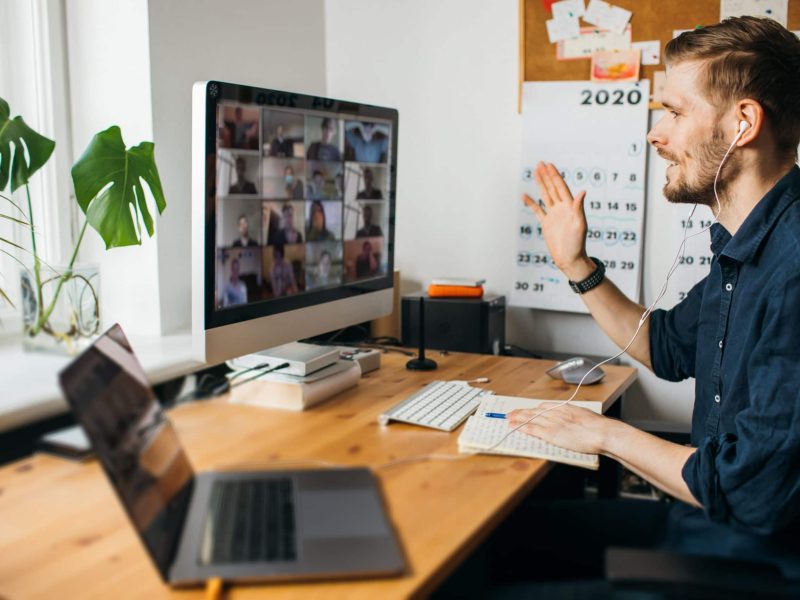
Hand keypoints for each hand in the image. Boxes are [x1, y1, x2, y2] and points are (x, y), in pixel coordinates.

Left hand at [507, 403, 611, 454]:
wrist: (601, 432)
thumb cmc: (598, 427)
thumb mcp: (585, 416)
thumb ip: (576, 416)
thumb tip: (575, 419)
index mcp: (565, 407)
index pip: (544, 406)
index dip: (533, 409)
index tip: (527, 409)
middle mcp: (556, 412)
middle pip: (534, 410)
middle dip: (521, 412)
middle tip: (511, 413)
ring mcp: (552, 422)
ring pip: (530, 418)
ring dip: (518, 418)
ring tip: (508, 418)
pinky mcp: (551, 433)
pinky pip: (533, 429)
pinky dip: (522, 427)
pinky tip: (515, 427)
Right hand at [523, 162, 592, 279]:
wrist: (569, 258)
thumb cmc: (577, 244)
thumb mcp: (580, 225)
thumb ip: (579, 208)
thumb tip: (582, 192)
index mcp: (570, 207)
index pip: (561, 187)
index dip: (555, 176)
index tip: (550, 165)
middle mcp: (562, 208)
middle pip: (552, 188)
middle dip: (547, 176)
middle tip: (541, 163)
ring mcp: (553, 215)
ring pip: (545, 195)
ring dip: (540, 184)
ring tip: (535, 173)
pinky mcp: (546, 223)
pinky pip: (537, 210)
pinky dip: (531, 203)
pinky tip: (525, 195)